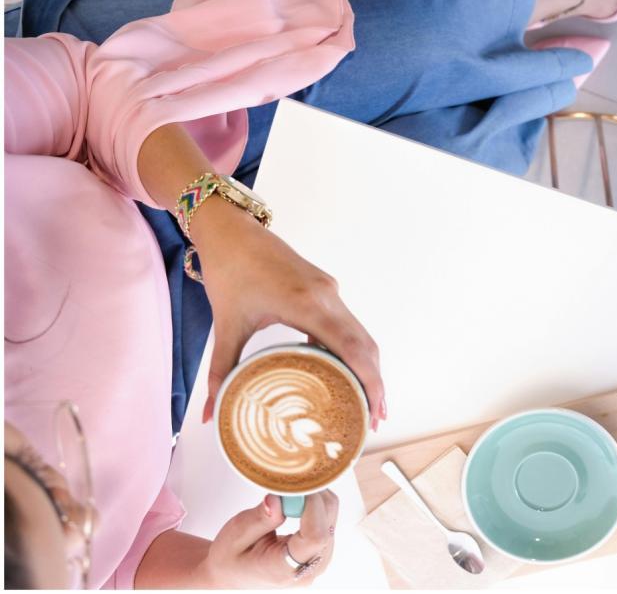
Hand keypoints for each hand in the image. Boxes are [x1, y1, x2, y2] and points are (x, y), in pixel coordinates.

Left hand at [190, 196, 386, 428]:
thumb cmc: (229, 271)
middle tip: (374, 419)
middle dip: (374, 382)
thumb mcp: (227, 325)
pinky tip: (346, 371)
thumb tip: (208, 415)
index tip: (374, 411)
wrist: (231, 230)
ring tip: (366, 402)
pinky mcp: (326, 287)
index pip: (352, 348)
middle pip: (365, 345)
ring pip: (361, 333)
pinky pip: (349, 322)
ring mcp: (329, 290)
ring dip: (368, 366)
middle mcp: (326, 296)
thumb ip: (221, 372)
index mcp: (306, 304)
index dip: (369, 381)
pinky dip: (354, 350)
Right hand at [196, 491, 337, 587]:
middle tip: (290, 482)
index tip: (296, 485)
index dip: (312, 505)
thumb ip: (259, 518)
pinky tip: (296, 502)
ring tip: (288, 495)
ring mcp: (318, 561)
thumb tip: (279, 499)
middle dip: (313, 495)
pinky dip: (315, 504)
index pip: (315, 536)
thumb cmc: (231, 558)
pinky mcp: (321, 550)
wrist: (232, 575)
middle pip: (327, 523)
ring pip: (331, 516)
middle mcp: (308, 569)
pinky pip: (328, 519)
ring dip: (314, 498)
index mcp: (284, 570)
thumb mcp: (236, 535)